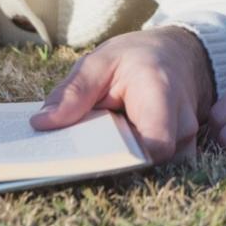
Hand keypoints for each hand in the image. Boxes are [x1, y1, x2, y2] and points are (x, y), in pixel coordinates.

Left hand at [29, 27, 214, 164]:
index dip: (126, 161)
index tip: (90, 160)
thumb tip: (41, 124)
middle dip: (116, 167)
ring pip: (156, 171)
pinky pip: (158, 170)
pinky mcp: (180, 153)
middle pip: (153, 164)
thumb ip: (73, 91)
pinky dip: (134, 166)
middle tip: (78, 161)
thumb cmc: (138, 58)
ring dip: (125, 166)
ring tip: (96, 152)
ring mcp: (185, 141)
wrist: (179, 55)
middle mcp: (181, 123)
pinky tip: (112, 153)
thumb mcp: (101, 61)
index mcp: (161, 95)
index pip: (156, 144)